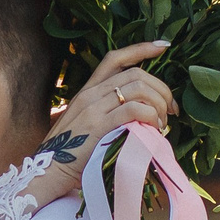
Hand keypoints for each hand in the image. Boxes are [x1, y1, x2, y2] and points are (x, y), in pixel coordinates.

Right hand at [41, 40, 174, 178]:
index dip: (141, 49)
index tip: (163, 47)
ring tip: (162, 123)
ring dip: (159, 104)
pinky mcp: (99, 125)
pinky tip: (154, 128)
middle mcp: (90, 94)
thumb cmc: (70, 154)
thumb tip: (139, 114)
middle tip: (171, 110)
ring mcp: (93, 108)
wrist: (48, 171)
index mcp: (87, 91)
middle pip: (136, 74)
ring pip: (138, 88)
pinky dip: (151, 116)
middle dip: (162, 89)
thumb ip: (106, 113)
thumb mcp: (84, 125)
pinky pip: (134, 109)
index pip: (115, 59)